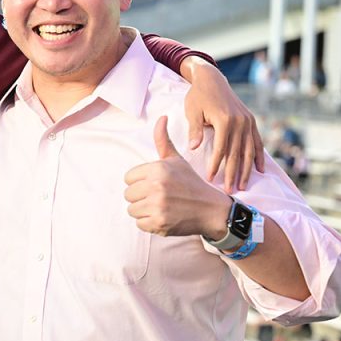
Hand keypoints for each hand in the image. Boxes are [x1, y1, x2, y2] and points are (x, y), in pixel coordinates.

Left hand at [124, 116, 231, 238]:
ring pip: (132, 210)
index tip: (156, 184)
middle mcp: (156, 186)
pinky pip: (139, 223)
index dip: (140, 182)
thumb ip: (163, 140)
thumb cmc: (191, 183)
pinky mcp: (159, 223)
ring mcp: (157, 206)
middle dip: (141, 197)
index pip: (128, 178)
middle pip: (128, 194)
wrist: (212, 210)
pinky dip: (149, 223)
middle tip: (159, 197)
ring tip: (162, 206)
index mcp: (158, 169)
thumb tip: (161, 117)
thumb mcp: (177, 160)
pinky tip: (164, 217)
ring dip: (144, 210)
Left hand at [182, 58, 263, 191]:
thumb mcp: (192, 111)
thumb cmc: (197, 96)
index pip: (221, 149)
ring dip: (246, 169)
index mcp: (224, 120)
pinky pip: (257, 142)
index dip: (216, 165)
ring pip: (249, 150)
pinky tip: (259, 170)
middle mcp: (240, 122)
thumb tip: (194, 147)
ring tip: (243, 185)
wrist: (211, 79)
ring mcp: (248, 122)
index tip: (210, 179)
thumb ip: (195, 130)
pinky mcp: (251, 121)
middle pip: (237, 153)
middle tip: (230, 190)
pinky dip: (259, 156)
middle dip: (233, 173)